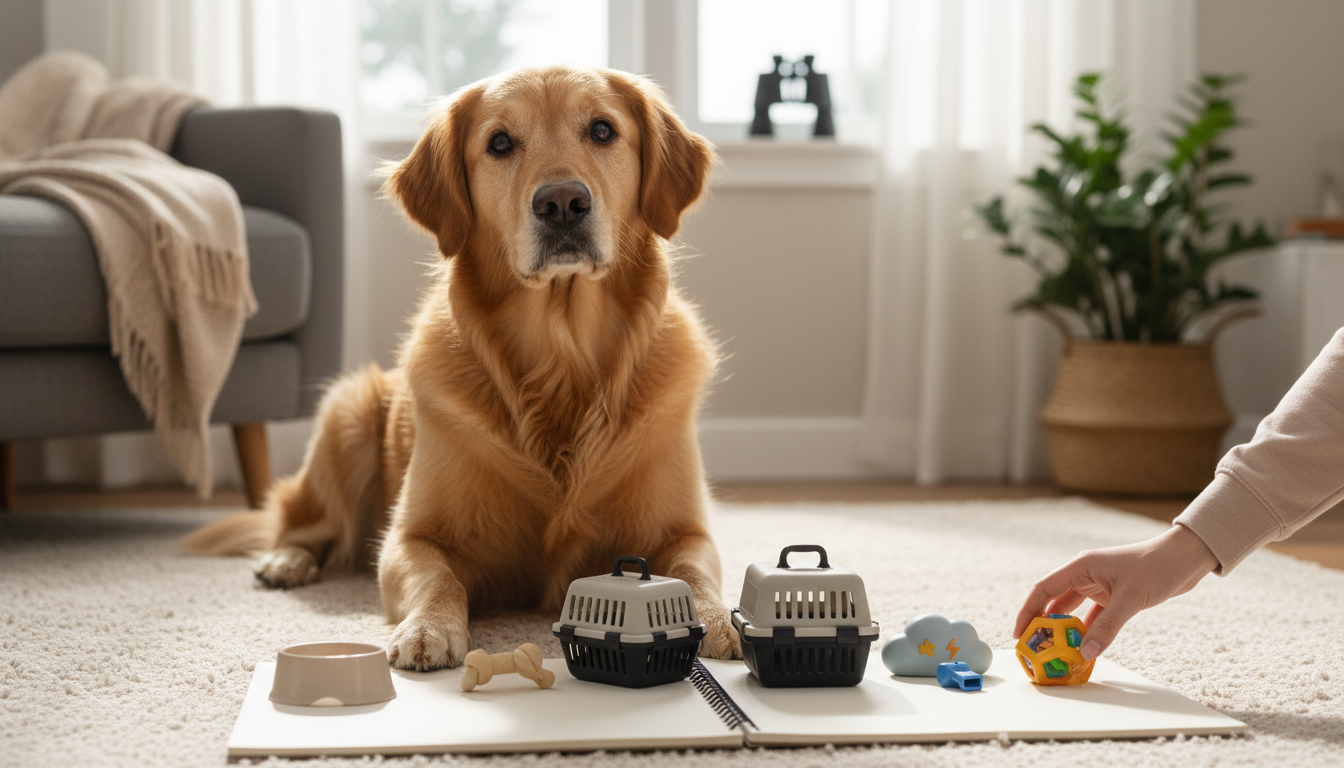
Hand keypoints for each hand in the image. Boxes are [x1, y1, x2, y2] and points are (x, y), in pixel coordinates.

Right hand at [1013, 524, 1218, 659]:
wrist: (1186, 558)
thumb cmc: (1157, 567)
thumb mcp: (1130, 598)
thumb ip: (1107, 627)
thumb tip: (1085, 652)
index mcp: (1081, 566)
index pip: (1043, 589)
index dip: (1028, 611)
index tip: (1020, 634)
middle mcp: (1085, 574)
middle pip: (1053, 601)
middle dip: (1043, 624)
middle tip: (1036, 648)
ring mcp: (1098, 585)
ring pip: (1072, 610)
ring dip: (1065, 629)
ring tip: (1057, 650)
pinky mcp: (1112, 595)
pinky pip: (1091, 616)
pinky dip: (1086, 630)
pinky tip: (1084, 646)